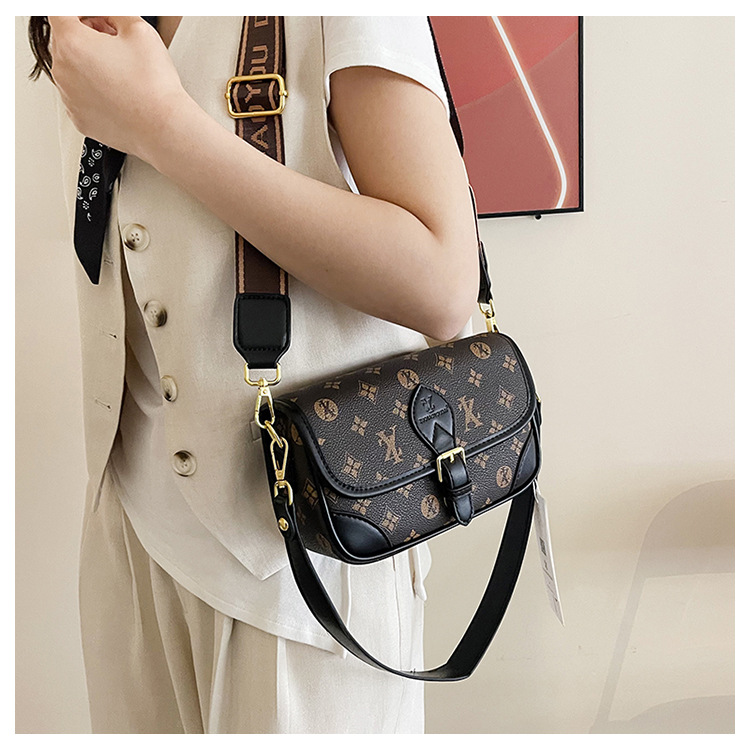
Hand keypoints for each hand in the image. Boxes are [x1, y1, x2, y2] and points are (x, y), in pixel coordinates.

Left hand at [48, 16, 188, 159]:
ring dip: (88, 64)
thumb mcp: (139, 29)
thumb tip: (107, 14)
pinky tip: (116, 93)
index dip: (81, 12)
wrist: (163, 129)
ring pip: (71, 70)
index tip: (96, 18)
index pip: (61, 12)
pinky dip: (92, 91)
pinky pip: (79, 96)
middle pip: (64, 40)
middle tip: (114, 43)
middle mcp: (63, 71)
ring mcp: (69, 98)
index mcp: (72, 43)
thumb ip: (114, 12)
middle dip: (85, 36)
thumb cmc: (153, 87)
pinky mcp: (79, 118)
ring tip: (119, 72)